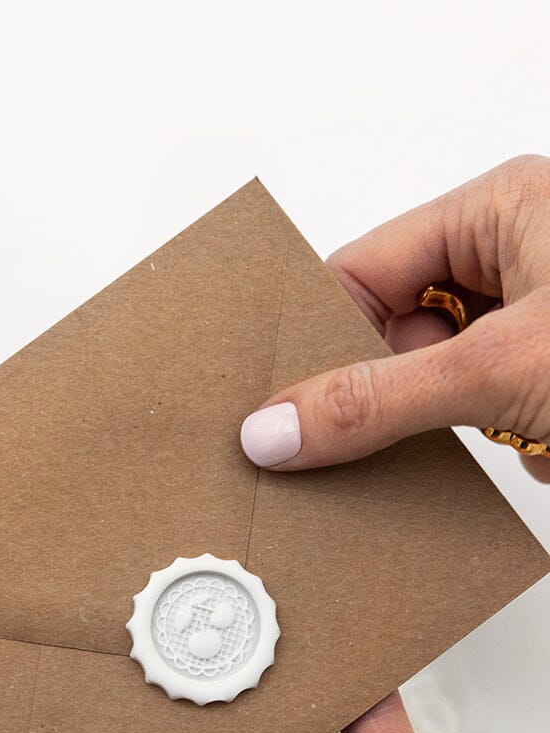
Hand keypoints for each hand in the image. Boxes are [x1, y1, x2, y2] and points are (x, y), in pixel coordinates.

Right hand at [239, 155, 549, 482]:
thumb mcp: (500, 367)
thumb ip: (381, 401)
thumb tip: (276, 427)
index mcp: (501, 210)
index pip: (364, 272)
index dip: (318, 340)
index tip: (276, 406)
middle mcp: (518, 258)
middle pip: (394, 333)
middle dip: (383, 396)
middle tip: (336, 447)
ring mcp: (537, 325)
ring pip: (437, 384)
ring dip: (443, 430)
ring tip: (448, 449)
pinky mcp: (548, 382)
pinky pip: (481, 417)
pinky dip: (489, 448)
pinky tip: (506, 455)